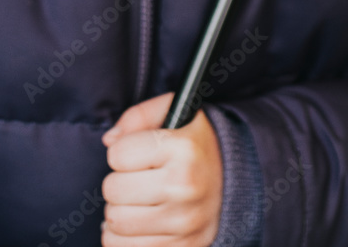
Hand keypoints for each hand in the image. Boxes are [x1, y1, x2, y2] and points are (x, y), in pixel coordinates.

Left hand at [100, 91, 222, 246]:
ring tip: (138, 200)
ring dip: (118, 211)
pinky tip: (138, 223)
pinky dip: (121, 238)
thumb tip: (109, 141)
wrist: (237, 180)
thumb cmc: (194, 143)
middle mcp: (185, 187)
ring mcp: (184, 223)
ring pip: (116, 222)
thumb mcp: (172, 113)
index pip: (117, 154)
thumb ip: (137, 116)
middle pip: (113, 190)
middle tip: (137, 178)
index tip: (137, 153)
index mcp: (183, 148)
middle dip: (118, 181)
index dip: (121, 151)